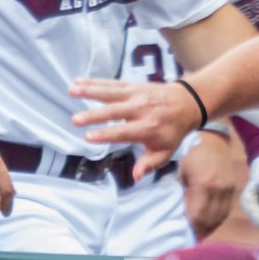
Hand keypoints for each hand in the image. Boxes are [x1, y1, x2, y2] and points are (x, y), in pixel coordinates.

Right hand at [68, 77, 202, 172]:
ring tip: (71, 90)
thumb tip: (135, 176)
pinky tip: (78, 82)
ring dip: (89, 91)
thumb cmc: (173, 131)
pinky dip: (94, 82)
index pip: (123, 132)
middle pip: (114, 112)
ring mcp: (136, 95)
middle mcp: (141, 110)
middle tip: (75, 119)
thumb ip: (149, 164)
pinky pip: (112, 83)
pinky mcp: (132, 85)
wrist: (187, 102)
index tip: (88, 137)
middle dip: (93, 115)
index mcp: (148, 129)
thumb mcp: (166, 151)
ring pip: (110, 93)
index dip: (106, 135)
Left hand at [177, 127, 247, 239]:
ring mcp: (228, 189)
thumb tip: (182, 214)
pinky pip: (226, 209)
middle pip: (211, 219)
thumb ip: (184, 194)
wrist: (211, 137)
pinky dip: (218, 218)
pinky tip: (210, 223)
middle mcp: (219, 189)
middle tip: (191, 239)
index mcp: (204, 185)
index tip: (185, 236)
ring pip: (221, 216)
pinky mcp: (233, 187)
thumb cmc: (189, 151)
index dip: (192, 228)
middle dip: (201, 230)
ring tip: (200, 234)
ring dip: (210, 227)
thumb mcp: (181, 172)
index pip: (198, 215)